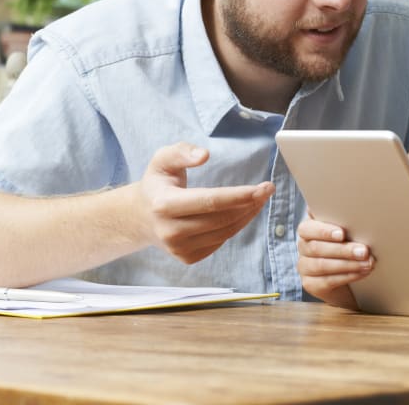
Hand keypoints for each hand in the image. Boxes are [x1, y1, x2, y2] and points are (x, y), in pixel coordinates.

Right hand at [136, 143, 274, 263]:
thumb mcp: (162, 160)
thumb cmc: (158, 184)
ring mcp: (179, 248)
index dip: (239, 195)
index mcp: (164, 205)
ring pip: (225, 232)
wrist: (141, 217)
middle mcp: (170, 231)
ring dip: (248, 215)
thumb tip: (204, 155)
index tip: (263, 188)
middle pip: (222, 219)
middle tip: (267, 189)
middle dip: (250, 204)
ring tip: (259, 199)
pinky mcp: (187, 258)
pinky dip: (236, 226)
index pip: (210, 202)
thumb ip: (182, 152)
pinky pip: (221, 241)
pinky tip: (242, 212)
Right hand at [296, 216, 373, 308]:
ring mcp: (304, 266)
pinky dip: (347, 276)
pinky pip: (327, 281)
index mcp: (308, 228)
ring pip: (322, 265)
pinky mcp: (310, 284)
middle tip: (364, 251)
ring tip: (368, 263)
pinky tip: (362, 272)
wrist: (346, 273)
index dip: (323, 231)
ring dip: (348, 264)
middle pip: (316, 248)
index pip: (306, 229)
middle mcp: (303, 247)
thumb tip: (360, 218)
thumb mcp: (346, 231)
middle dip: (343, 250)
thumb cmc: (347, 243)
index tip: (342, 234)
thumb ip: (346, 223)